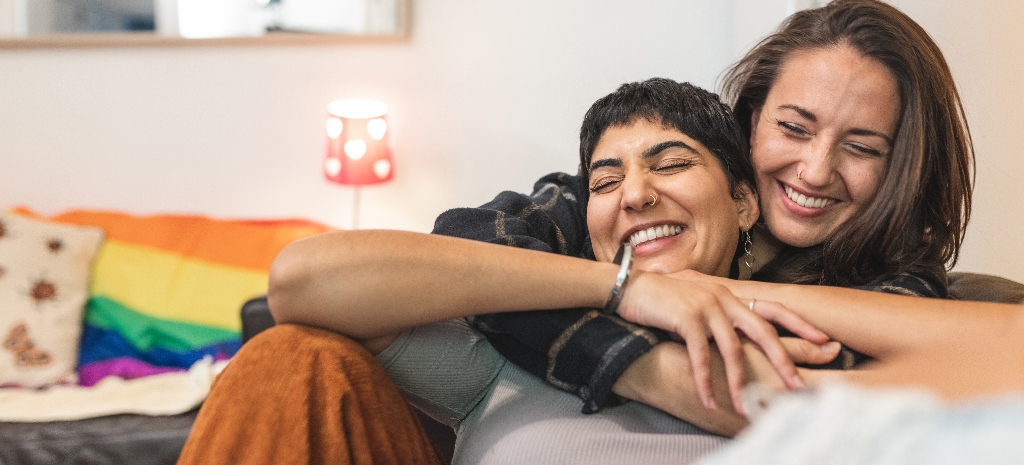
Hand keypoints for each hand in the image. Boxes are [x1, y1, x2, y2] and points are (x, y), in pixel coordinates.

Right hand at [616, 271, 829, 413]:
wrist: (630, 287)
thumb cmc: (665, 300)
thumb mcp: (700, 305)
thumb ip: (721, 318)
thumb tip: (738, 343)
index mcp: (731, 295)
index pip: (774, 309)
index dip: (800, 325)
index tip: (825, 341)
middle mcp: (724, 298)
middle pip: (763, 332)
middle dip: (783, 361)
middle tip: (798, 387)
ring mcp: (706, 306)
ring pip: (732, 349)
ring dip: (738, 382)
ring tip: (744, 407)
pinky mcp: (686, 317)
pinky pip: (701, 355)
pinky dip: (705, 380)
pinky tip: (708, 399)